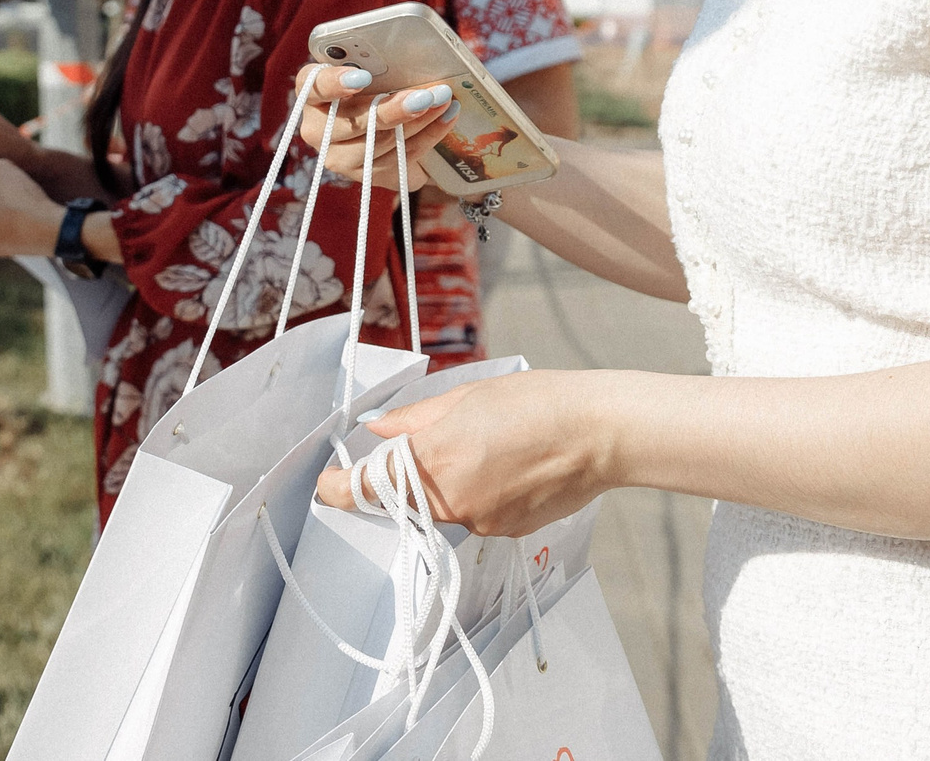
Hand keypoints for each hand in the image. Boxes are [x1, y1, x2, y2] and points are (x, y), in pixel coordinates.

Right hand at [290, 64, 466, 192]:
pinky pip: (399, 161)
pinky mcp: (364, 176)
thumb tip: (416, 53)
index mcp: (313, 93)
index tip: (362, 77)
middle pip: (352, 123)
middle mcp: (317, 129)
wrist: (390, 123)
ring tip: (445, 102)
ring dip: (419, 122)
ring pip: (380, 143)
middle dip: (393, 109)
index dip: (335, 82)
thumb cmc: (379, 82)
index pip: (313, 85)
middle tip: (426, 96)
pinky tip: (447, 119)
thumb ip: (383, 64)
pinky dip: (428, 137)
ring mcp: (338, 157)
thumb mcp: (376, 69)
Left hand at [315, 369, 613, 537]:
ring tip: (492, 444)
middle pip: (406, 498)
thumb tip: (377, 430)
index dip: (339, 488)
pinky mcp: (505, 532)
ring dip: (449, 482)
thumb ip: (414, 420)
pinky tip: (512, 464)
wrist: (601, 433)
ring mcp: (480, 522)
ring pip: (443, 506)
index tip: (328, 481)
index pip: (367, 488)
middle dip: (408, 475)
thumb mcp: (468, 397)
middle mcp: (451, 501)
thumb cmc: (540, 403)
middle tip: (435, 441)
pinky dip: (481, 492)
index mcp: (434, 461)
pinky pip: (475, 514)